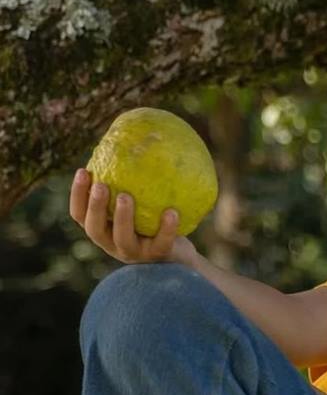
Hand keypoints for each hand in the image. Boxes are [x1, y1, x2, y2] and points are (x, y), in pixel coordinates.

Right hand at [69, 168, 195, 264]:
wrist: (181, 254)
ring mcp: (135, 253)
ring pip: (123, 239)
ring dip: (122, 217)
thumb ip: (134, 180)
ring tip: (126, 196)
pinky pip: (161, 242)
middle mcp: (114, 243)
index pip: (80, 215)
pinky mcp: (157, 257)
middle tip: (101, 185)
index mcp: (105, 229)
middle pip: (94, 229)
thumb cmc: (156, 220)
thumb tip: (137, 137)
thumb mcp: (142, 201)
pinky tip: (172, 212)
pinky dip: (166, 228)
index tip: (83, 171)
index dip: (78, 195)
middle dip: (95, 206)